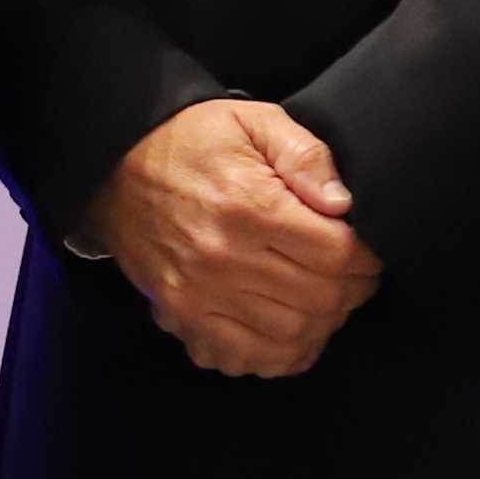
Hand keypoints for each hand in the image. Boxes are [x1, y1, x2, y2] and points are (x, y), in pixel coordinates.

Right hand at [92, 97, 378, 379]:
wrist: (113, 165)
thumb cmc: (191, 141)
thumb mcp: (254, 122)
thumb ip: (306, 156)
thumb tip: (342, 204)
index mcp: (249, 206)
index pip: (336, 254)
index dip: (366, 260)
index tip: (366, 254)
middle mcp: (223, 257)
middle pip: (318, 299)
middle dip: (350, 293)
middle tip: (352, 280)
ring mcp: (197, 293)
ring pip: (288, 335)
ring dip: (319, 326)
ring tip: (323, 304)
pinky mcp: (178, 314)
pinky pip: (239, 356)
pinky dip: (272, 356)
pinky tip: (285, 333)